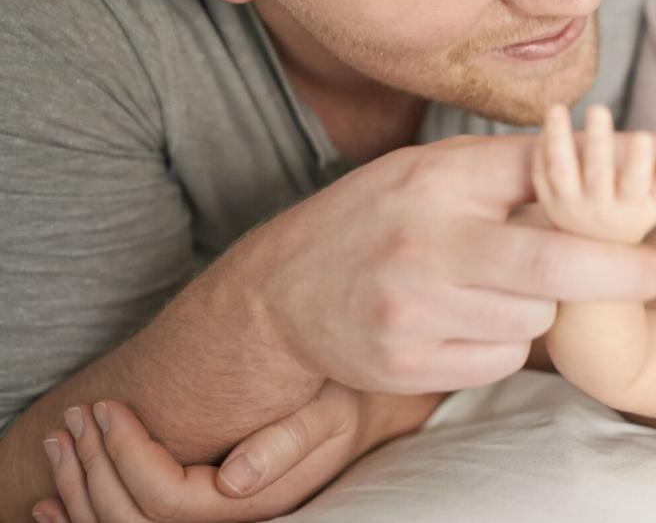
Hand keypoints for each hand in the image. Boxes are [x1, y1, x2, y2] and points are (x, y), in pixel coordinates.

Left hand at [34, 385, 439, 522]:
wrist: (350, 409)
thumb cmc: (339, 399)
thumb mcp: (328, 410)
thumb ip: (287, 442)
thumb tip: (234, 479)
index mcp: (257, 501)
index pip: (168, 498)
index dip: (128, 456)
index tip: (109, 407)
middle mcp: (228, 522)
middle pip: (135, 518)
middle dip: (95, 467)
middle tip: (75, 417)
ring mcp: (210, 522)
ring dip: (80, 488)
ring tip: (60, 441)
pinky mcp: (196, 512)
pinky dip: (81, 518)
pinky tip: (51, 503)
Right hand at [253, 130, 655, 394]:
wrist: (283, 291)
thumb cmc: (390, 216)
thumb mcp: (449, 168)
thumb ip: (546, 159)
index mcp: (437, 180)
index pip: (541, 175)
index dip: (614, 186)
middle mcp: (421, 244)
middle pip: (551, 268)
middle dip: (619, 273)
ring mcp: (410, 311)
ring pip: (532, 319)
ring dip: (540, 307)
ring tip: (502, 285)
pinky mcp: (405, 365)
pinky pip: (500, 360)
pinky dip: (504, 343)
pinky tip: (472, 320)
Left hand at [533, 105, 655, 243]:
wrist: (594, 251)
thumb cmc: (632, 213)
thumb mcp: (655, 203)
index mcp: (629, 208)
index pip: (635, 183)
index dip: (639, 162)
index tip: (642, 136)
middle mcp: (597, 209)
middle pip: (596, 173)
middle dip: (598, 140)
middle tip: (598, 108)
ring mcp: (568, 206)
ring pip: (561, 170)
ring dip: (557, 138)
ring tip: (556, 109)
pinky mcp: (547, 201)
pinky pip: (541, 173)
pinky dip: (543, 149)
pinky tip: (548, 124)